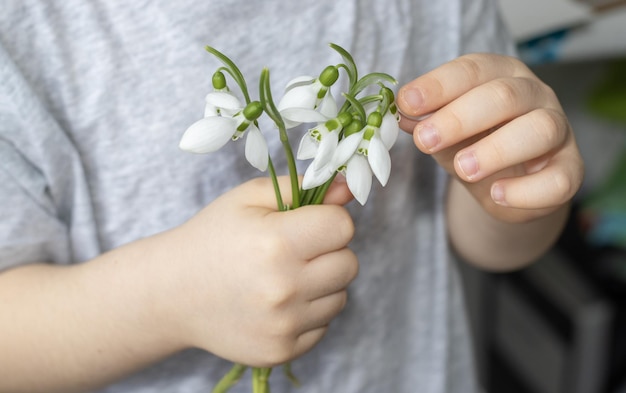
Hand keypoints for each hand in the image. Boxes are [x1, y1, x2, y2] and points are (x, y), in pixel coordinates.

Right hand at [164, 177, 356, 366]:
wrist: (173, 293)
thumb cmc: (213, 237)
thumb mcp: (250, 198)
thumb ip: (302, 187)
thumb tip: (348, 186)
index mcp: (276, 243)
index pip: (343, 227)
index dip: (328, 220)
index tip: (307, 224)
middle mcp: (283, 288)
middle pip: (349, 264)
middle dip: (329, 252)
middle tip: (295, 250)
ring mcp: (283, 325)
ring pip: (340, 296)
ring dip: (321, 284)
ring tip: (284, 277)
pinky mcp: (282, 351)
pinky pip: (323, 324)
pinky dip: (308, 312)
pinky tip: (277, 302)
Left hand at [396, 54, 583, 222]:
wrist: (507, 186)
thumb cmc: (474, 146)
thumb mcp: (444, 133)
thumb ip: (425, 123)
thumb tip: (400, 115)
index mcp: (500, 75)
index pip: (472, 69)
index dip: (438, 85)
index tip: (407, 103)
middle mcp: (533, 95)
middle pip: (504, 95)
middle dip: (459, 118)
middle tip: (425, 140)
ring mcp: (558, 130)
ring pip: (539, 129)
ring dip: (496, 149)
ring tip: (463, 169)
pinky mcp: (570, 169)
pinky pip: (559, 179)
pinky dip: (527, 190)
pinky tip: (497, 194)